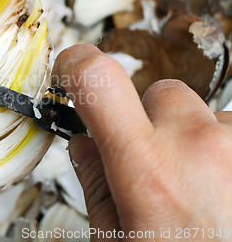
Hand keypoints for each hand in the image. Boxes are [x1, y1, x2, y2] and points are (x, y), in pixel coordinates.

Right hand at [52, 44, 231, 240]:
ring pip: (203, 115)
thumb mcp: (116, 240)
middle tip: (152, 166)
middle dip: (148, 121)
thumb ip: (95, 183)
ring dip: (193, 140)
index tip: (72, 71)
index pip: (100, 80)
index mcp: (147, 169)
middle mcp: (199, 146)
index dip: (78, 65)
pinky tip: (224, 191)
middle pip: (159, 93)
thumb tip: (85, 143)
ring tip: (199, 190)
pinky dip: (224, 153)